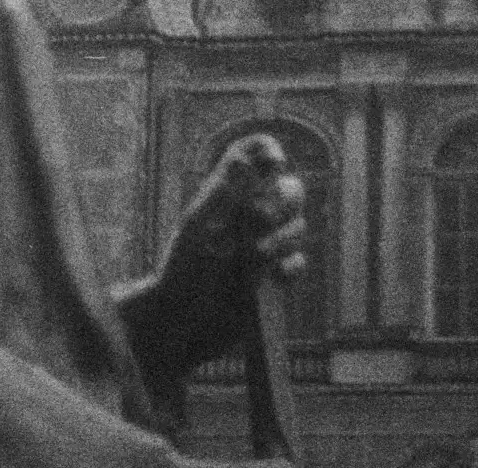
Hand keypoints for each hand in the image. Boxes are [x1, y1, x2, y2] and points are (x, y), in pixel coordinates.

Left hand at [118, 133, 307, 401]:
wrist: (179, 326)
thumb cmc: (180, 274)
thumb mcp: (200, 229)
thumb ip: (225, 194)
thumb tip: (245, 159)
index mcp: (225, 194)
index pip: (254, 153)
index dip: (269, 151)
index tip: (273, 166)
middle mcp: (246, 214)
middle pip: (288, 186)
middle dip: (285, 199)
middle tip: (261, 219)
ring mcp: (261, 244)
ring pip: (298, 224)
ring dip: (284, 237)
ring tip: (255, 256)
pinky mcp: (271, 275)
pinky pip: (298, 261)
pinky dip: (291, 267)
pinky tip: (273, 278)